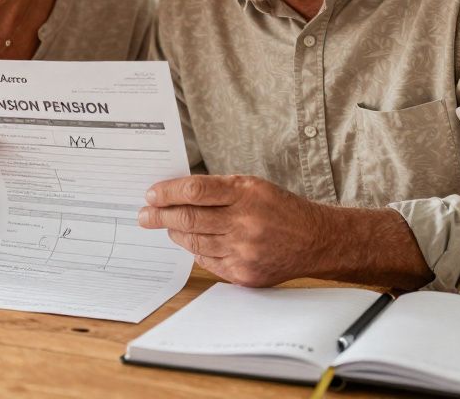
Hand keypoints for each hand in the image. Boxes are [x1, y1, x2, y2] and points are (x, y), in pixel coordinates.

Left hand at [138, 175, 325, 286]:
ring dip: (175, 233)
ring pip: (194, 242)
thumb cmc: (279, 208)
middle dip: (160, 216)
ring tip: (167, 226)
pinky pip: (207, 261)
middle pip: (189, 219)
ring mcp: (244, 251)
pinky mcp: (244, 273)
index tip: (151, 194)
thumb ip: (217, 189)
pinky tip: (191, 243)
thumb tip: (176, 194)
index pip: (195, 191)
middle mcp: (244, 222)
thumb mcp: (252, 186)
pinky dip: (195, 250)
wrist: (315, 240)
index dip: (168, 192)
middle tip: (144, 215)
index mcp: (246, 194)